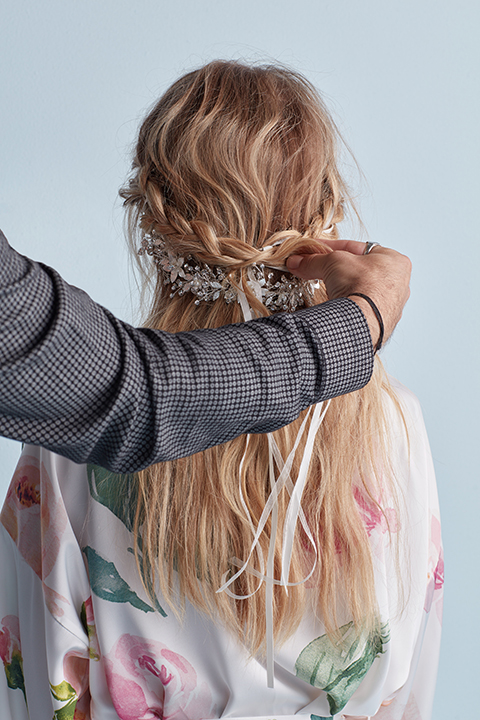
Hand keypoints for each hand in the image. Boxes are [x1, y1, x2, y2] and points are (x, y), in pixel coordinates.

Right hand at [286, 240, 410, 345]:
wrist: (362, 321)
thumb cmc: (361, 286)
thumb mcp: (333, 262)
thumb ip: (314, 260)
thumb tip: (298, 261)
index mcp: (395, 261)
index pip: (358, 249)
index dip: (332, 248)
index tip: (316, 251)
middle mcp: (399, 284)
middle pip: (361, 271)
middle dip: (339, 271)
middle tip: (320, 270)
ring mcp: (391, 307)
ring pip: (362, 292)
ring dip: (345, 290)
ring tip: (328, 290)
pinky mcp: (381, 325)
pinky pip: (361, 311)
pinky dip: (349, 308)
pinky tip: (337, 307)